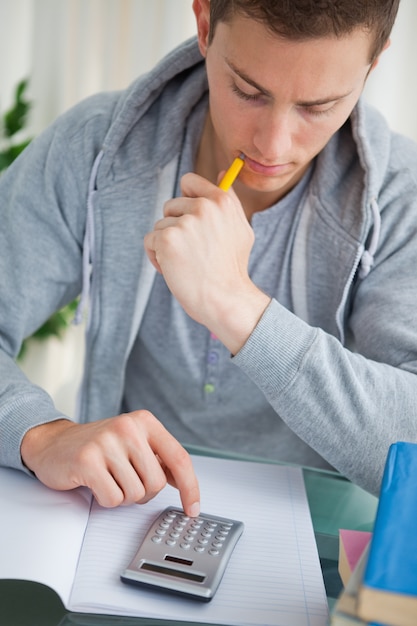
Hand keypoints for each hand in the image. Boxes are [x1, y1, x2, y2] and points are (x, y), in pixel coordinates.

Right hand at [20, 412, 199, 515]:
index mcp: (145, 421)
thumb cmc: (98, 447)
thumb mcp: (134, 443)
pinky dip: (106, 499)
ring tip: (108, 478)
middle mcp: (128, 427)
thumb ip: (159, 459)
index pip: (179, 458)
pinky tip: (95, 483)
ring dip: (122, 496)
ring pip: (135, 493)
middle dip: (143, 492)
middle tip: (124, 480)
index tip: (192, 508)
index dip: (190, 487)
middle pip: (156, 483)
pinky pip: (112, 499)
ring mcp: (107, 442)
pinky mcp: (87, 460)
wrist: (53, 443)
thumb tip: (185, 484)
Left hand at [144, 173, 269, 353]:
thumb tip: (223, 172)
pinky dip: (157, 257)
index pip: (189, 181)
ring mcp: (184, 223)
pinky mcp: (167, 239)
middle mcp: (203, 207)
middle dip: (176, 227)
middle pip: (171, 206)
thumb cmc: (231, 268)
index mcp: (222, 201)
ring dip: (166, 244)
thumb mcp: (240, 229)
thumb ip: (229, 200)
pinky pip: (150, 241)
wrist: (224, 299)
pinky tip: (174, 269)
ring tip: (185, 263)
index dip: (185, 199)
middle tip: (193, 251)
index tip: (189, 218)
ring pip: (160, 225)